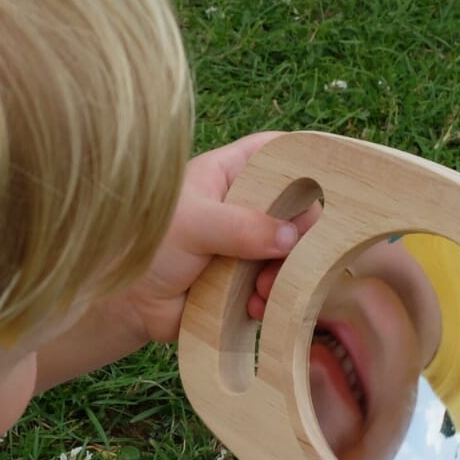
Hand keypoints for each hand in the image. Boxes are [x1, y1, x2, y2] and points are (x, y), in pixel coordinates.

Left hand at [107, 132, 302, 344]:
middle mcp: (247, 205)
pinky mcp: (249, 279)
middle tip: (284, 259)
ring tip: (261, 292)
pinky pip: (280, 285)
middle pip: (298, 207)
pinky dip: (273, 298)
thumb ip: (240, 227)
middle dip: (299, 237)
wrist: (129, 304)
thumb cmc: (148, 248)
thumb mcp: (193, 226)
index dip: (307, 161)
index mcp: (231, 173)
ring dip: (287, 274)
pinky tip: (254, 308)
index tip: (330, 182)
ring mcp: (250, 243)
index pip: (279, 151)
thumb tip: (290, 238)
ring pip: (294, 251)